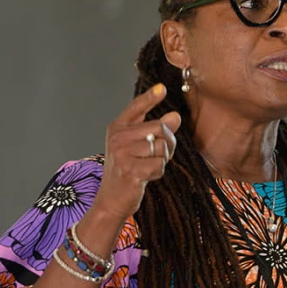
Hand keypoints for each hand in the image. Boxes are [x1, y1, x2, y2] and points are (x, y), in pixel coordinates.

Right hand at [90, 83, 181, 221]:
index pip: (136, 107)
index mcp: (117, 128)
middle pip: (159, 127)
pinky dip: (159, 172)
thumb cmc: (126, 170)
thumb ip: (153, 130)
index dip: (150, 97)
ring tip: (149, 166)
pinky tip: (147, 176)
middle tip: (161, 154)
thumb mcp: (136, 147)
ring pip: (161, 147)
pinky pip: (159, 165)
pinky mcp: (131, 170)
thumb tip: (175, 116)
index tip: (163, 88)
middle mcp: (117, 138)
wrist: (111, 199)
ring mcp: (122, 154)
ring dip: (163, 159)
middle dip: (168, 142)